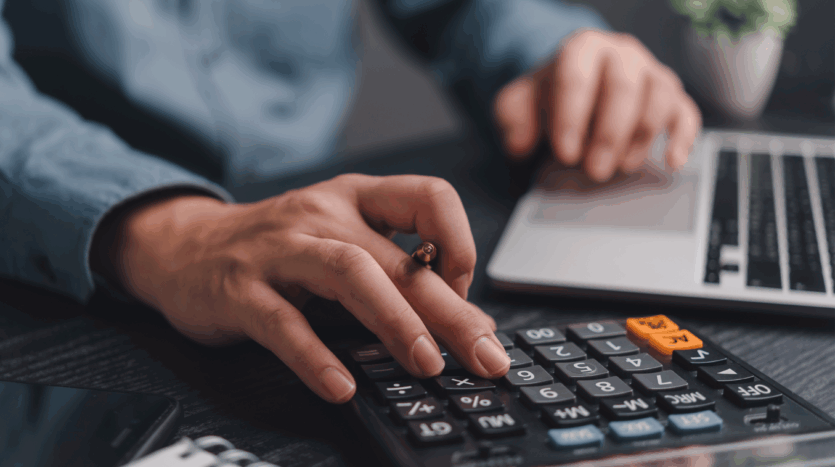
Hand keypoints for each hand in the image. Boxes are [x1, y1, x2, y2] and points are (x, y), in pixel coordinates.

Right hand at [102, 175, 507, 402]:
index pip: (429, 197)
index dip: (459, 244)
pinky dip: (316, 357)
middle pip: (397, 257)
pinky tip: (342, 386)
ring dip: (395, 321)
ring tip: (426, 364)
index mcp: (356, 198)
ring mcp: (279, 249)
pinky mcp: (240, 289)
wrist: (184, 246)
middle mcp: (323, 214)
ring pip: (348, 273)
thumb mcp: (340, 242)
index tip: (464, 294)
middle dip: (450, 310)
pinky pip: (283, 322)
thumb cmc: (278, 248)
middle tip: (486, 355)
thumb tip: (469, 323)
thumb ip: (398, 274)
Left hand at [494, 29, 701, 181]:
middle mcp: (621, 54)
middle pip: (623, 87)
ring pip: (659, 96)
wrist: (576, 90)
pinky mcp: (672, 96)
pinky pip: (686, 111)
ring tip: (620, 166)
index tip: (565, 153)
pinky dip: (683, 137)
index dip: (572, 117)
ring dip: (641, 137)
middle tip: (593, 170)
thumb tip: (519, 144)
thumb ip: (511, 119)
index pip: (577, 76)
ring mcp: (650, 73)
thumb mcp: (519, 104)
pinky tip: (672, 161)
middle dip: (608, 134)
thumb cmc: (549, 98)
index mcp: (581, 49)